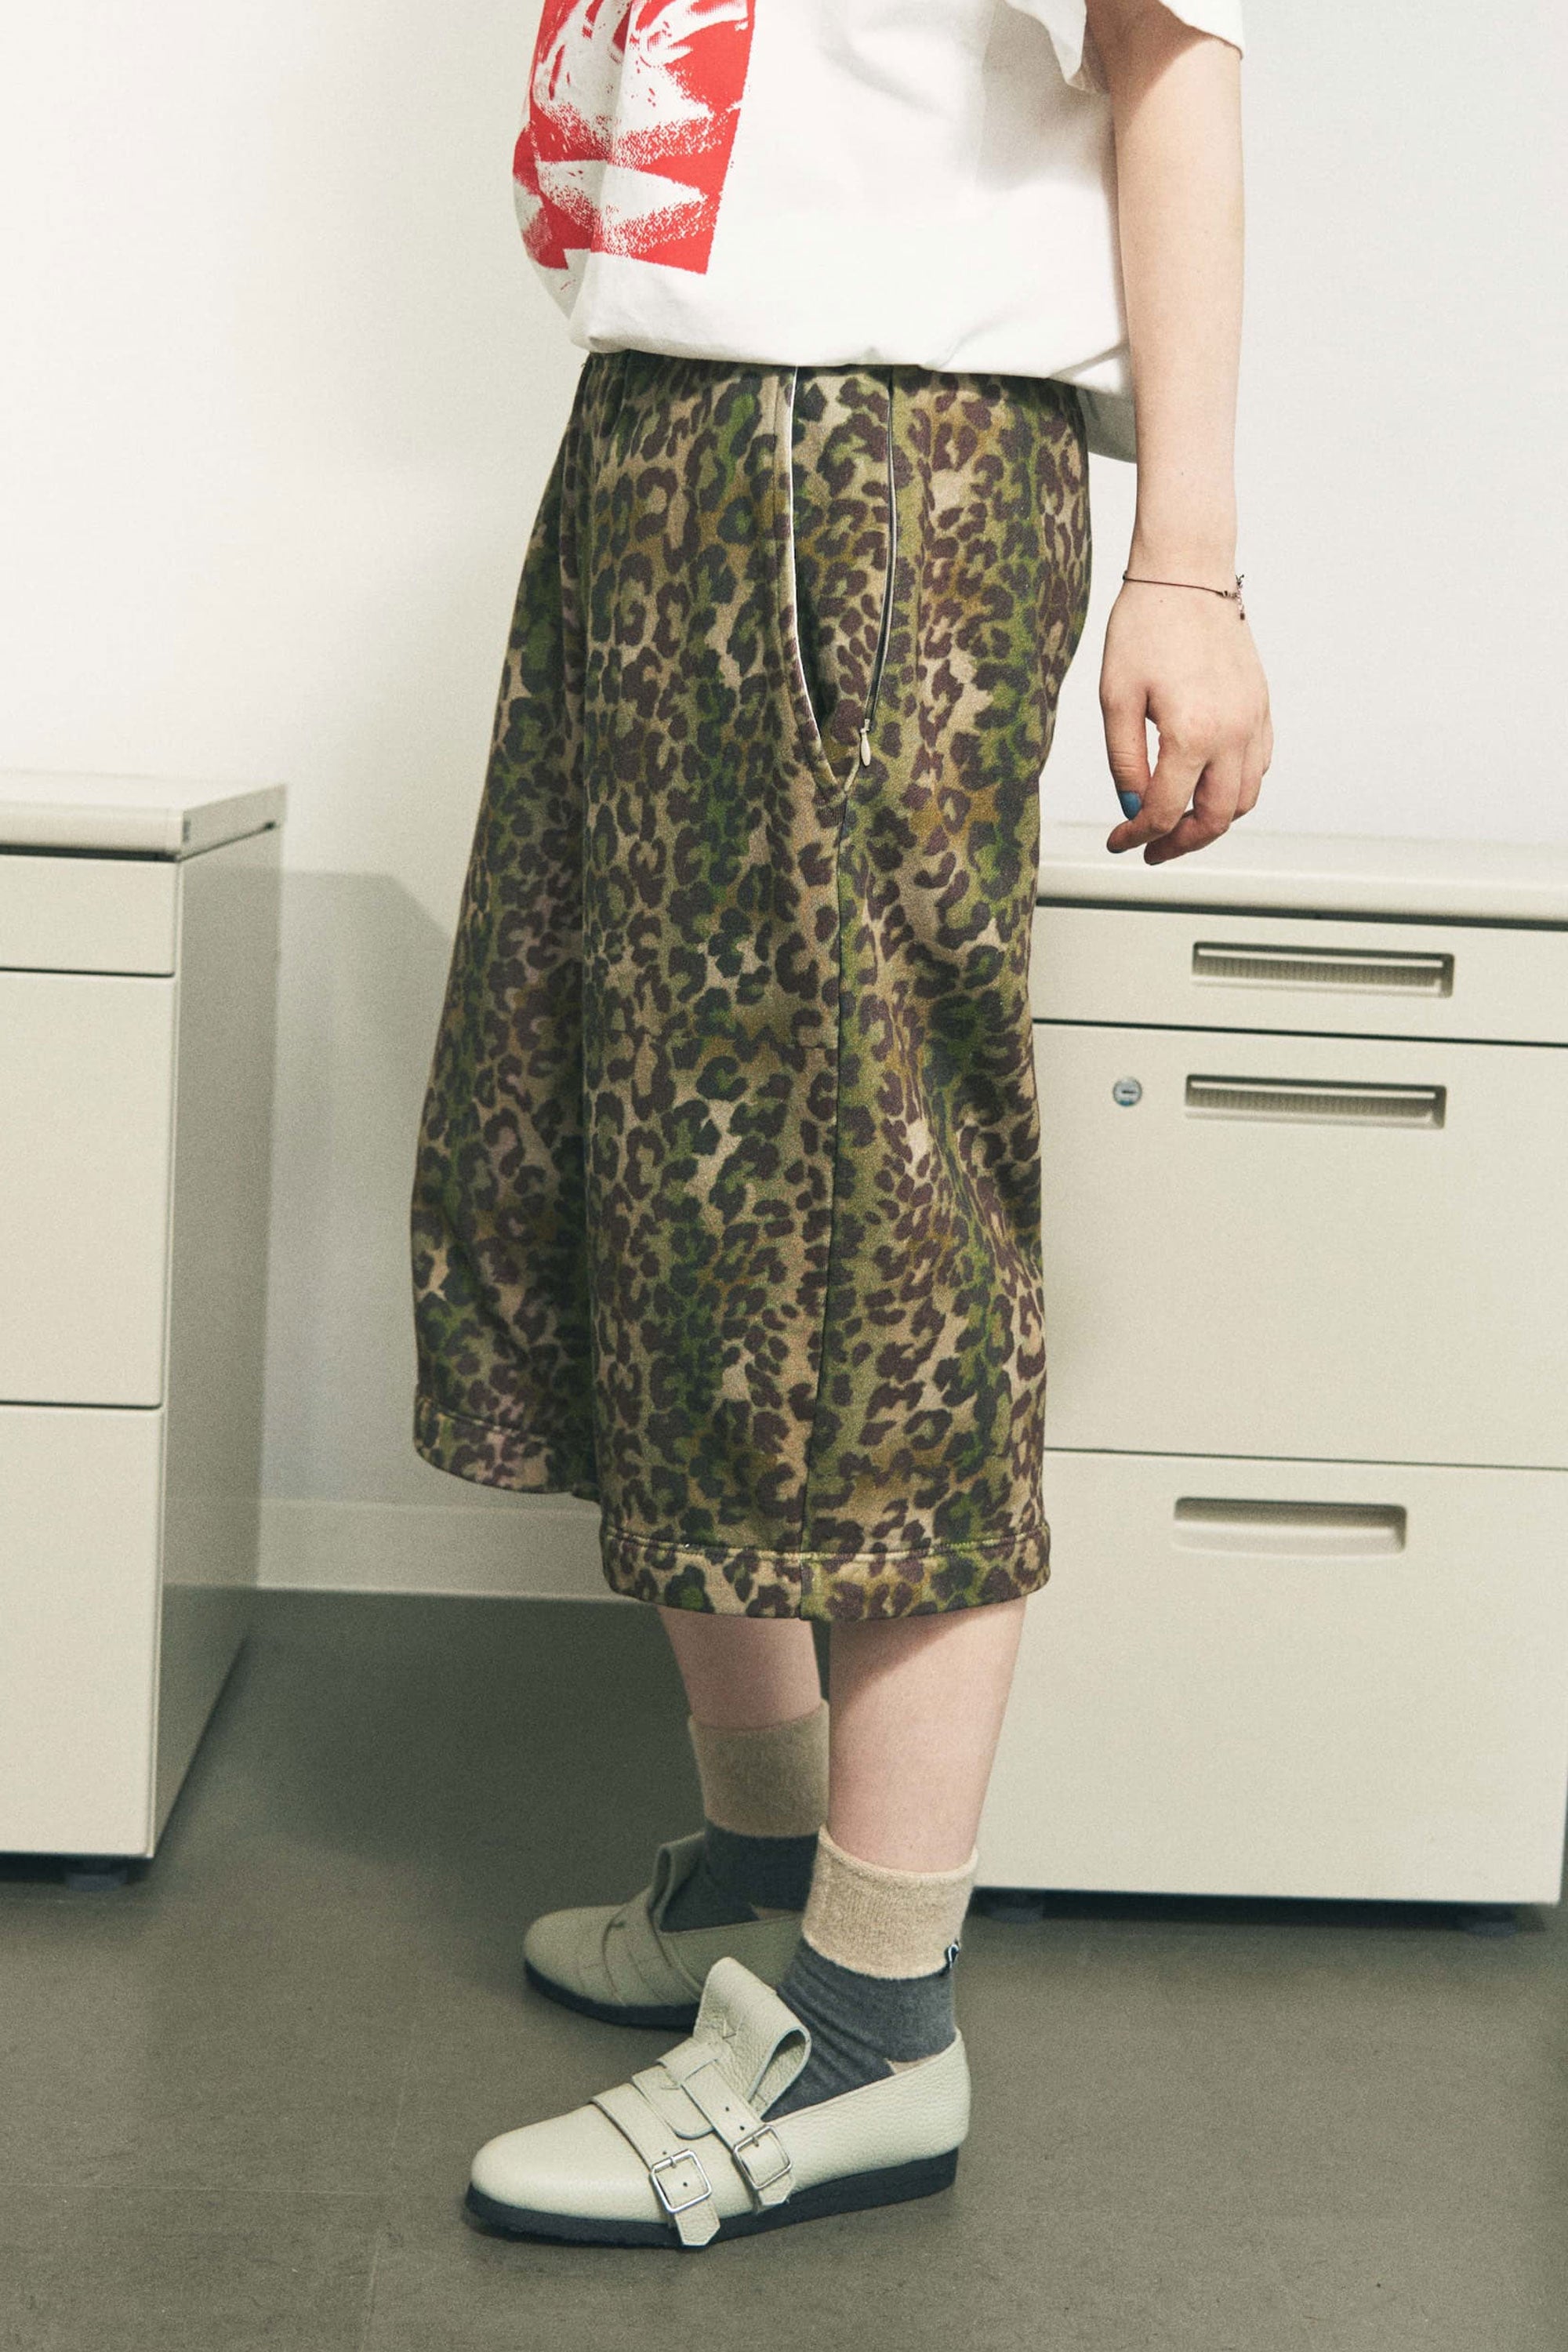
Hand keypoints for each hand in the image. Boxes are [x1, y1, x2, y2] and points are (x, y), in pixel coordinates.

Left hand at [1100, 574, 1271, 863]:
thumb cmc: (1145, 627)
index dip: (1137, 835)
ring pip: (1246, 799)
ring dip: (1212, 821)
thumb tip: (1134, 808)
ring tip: (1178, 824)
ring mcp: (1254, 721)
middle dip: (1181, 843)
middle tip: (1151, 849)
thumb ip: (1124, 762)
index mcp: (1192, 734)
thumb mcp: (1116, 699)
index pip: (1166, 811)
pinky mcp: (1262, 707)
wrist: (1186, 575)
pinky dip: (1236, 789)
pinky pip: (1260, 767)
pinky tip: (1206, 786)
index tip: (1118, 841)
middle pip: (1216, 818)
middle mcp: (1233, 734)